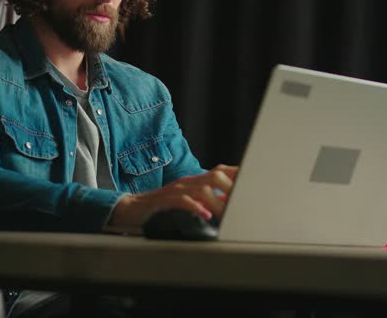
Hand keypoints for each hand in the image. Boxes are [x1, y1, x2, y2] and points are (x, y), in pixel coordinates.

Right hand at [108, 164, 237, 226]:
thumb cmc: (162, 205)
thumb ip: (208, 199)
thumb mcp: (188, 200)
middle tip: (244, 200)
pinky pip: (183, 201)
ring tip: (227, 214)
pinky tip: (205, 215)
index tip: (254, 179)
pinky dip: (195, 207)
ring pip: (201, 188)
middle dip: (232, 186)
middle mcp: (188, 182)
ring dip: (217, 202)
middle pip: (215, 175)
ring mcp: (176, 189)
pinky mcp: (165, 201)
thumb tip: (228, 202)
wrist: (133, 208)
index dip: (237, 174)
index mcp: (195, 181)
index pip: (220, 171)